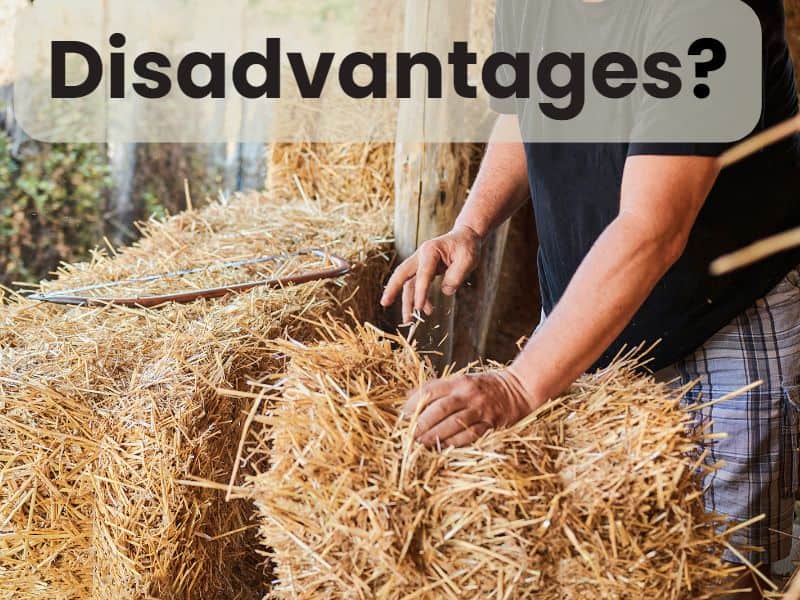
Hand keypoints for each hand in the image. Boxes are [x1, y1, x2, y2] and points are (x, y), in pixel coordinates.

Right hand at [380, 225, 481, 324]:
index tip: (420, 308)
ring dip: (406, 301)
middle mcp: (421, 256)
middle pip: (402, 273)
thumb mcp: (468, 260)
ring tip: (407, 319)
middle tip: (384, 303)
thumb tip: (445, 291)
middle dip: (392, 289)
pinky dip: (418, 298)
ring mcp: (420, 263)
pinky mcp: (423, 270)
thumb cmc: (467, 246)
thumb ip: (457, 276)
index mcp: (430, 251)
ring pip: (408, 283)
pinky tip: (426, 310)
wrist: (465, 237)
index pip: (423, 274)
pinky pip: (416, 285)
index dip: (421, 291)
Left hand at [402, 368, 542, 447]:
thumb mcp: (462, 380)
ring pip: (453, 424)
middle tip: (409, 435)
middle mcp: (468, 393)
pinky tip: (444, 449)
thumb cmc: (485, 386)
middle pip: (439, 409)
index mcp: (458, 381)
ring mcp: (480, 409)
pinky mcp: (491, 423)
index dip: (414, 403)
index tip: (402, 415)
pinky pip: (470, 435)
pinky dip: (455, 443)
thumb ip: (438, 388)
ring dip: (435, 436)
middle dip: (421, 423)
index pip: (431, 390)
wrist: (520, 388)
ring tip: (421, 444)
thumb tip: (409, 396)